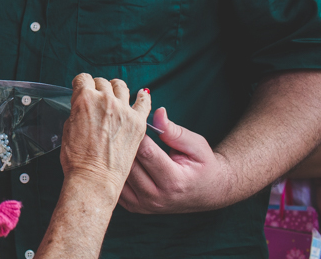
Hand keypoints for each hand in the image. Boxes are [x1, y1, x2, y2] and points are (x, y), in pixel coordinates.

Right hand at [59, 74, 150, 197]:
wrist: (94, 179)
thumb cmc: (77, 159)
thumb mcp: (68, 128)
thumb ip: (78, 112)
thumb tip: (84, 108)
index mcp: (84, 99)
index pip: (83, 79)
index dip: (81, 85)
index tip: (82, 89)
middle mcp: (105, 100)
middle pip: (102, 82)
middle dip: (97, 87)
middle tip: (97, 98)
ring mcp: (123, 110)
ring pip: (121, 86)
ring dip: (116, 88)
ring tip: (115, 94)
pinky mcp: (138, 122)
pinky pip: (144, 102)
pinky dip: (143, 96)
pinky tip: (142, 94)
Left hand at [119, 107, 234, 213]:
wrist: (207, 193)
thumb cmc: (202, 166)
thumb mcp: (196, 145)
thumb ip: (175, 131)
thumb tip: (158, 113)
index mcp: (174, 182)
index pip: (146, 153)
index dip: (135, 133)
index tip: (130, 118)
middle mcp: (157, 197)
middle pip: (129, 165)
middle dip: (121, 143)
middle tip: (116, 126)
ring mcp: (144, 205)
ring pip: (118, 176)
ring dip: (114, 157)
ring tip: (113, 139)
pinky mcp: (135, 207)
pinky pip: (116, 186)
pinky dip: (113, 171)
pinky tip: (114, 156)